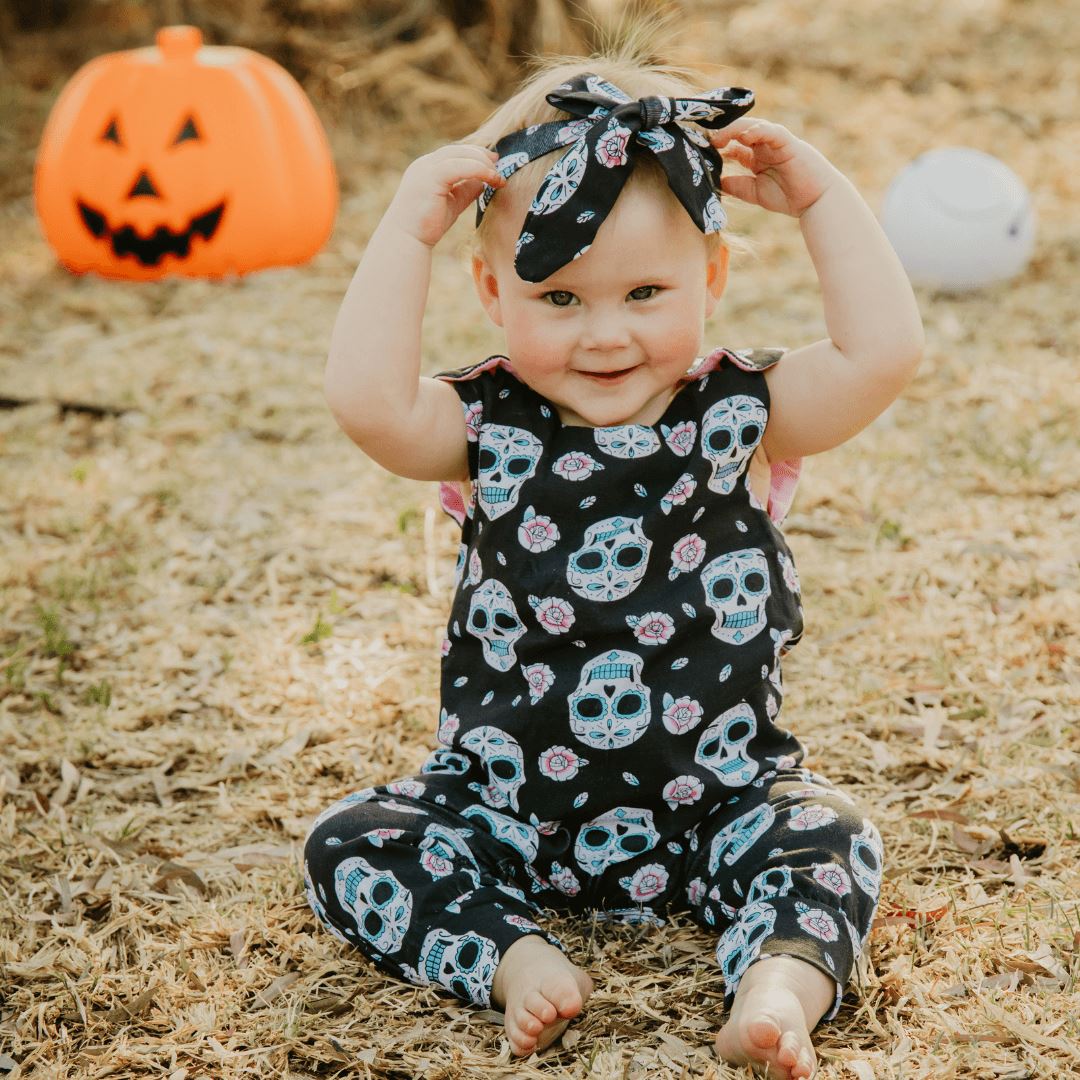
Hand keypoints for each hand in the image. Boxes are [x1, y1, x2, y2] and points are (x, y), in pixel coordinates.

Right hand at [384, 143, 505, 247]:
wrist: (406, 240)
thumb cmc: (426, 226)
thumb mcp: (451, 203)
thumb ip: (465, 190)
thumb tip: (484, 182)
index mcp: (427, 168)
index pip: (452, 153)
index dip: (474, 154)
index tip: (492, 162)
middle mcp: (424, 164)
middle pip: (457, 150)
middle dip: (480, 155)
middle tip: (498, 164)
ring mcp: (426, 169)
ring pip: (459, 155)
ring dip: (482, 163)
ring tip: (497, 177)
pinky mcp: (431, 178)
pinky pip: (459, 166)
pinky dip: (478, 170)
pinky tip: (491, 179)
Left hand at [709, 119, 841, 217]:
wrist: (815, 202)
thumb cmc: (788, 197)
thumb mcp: (754, 192)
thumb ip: (735, 185)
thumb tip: (714, 183)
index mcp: (755, 156)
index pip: (732, 144)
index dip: (715, 145)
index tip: (696, 149)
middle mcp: (763, 145)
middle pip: (737, 131)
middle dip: (719, 134)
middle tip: (701, 140)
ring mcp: (775, 142)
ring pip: (751, 127)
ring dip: (733, 130)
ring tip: (717, 138)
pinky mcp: (788, 142)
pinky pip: (772, 131)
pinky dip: (758, 131)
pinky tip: (745, 136)